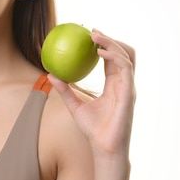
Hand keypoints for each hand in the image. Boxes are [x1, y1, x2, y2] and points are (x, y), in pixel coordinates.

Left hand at [47, 29, 135, 157]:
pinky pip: (125, 69)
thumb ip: (65, 90)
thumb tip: (50, 74)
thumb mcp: (74, 106)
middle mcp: (124, 84)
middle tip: (92, 31)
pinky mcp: (129, 93)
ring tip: (95, 37)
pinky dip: (114, 57)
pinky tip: (100, 52)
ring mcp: (128, 87)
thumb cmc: (92, 130)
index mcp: (114, 85)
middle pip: (123, 54)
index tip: (89, 36)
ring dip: (112, 43)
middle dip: (110, 39)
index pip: (112, 60)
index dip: (104, 46)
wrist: (104, 147)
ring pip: (126, 57)